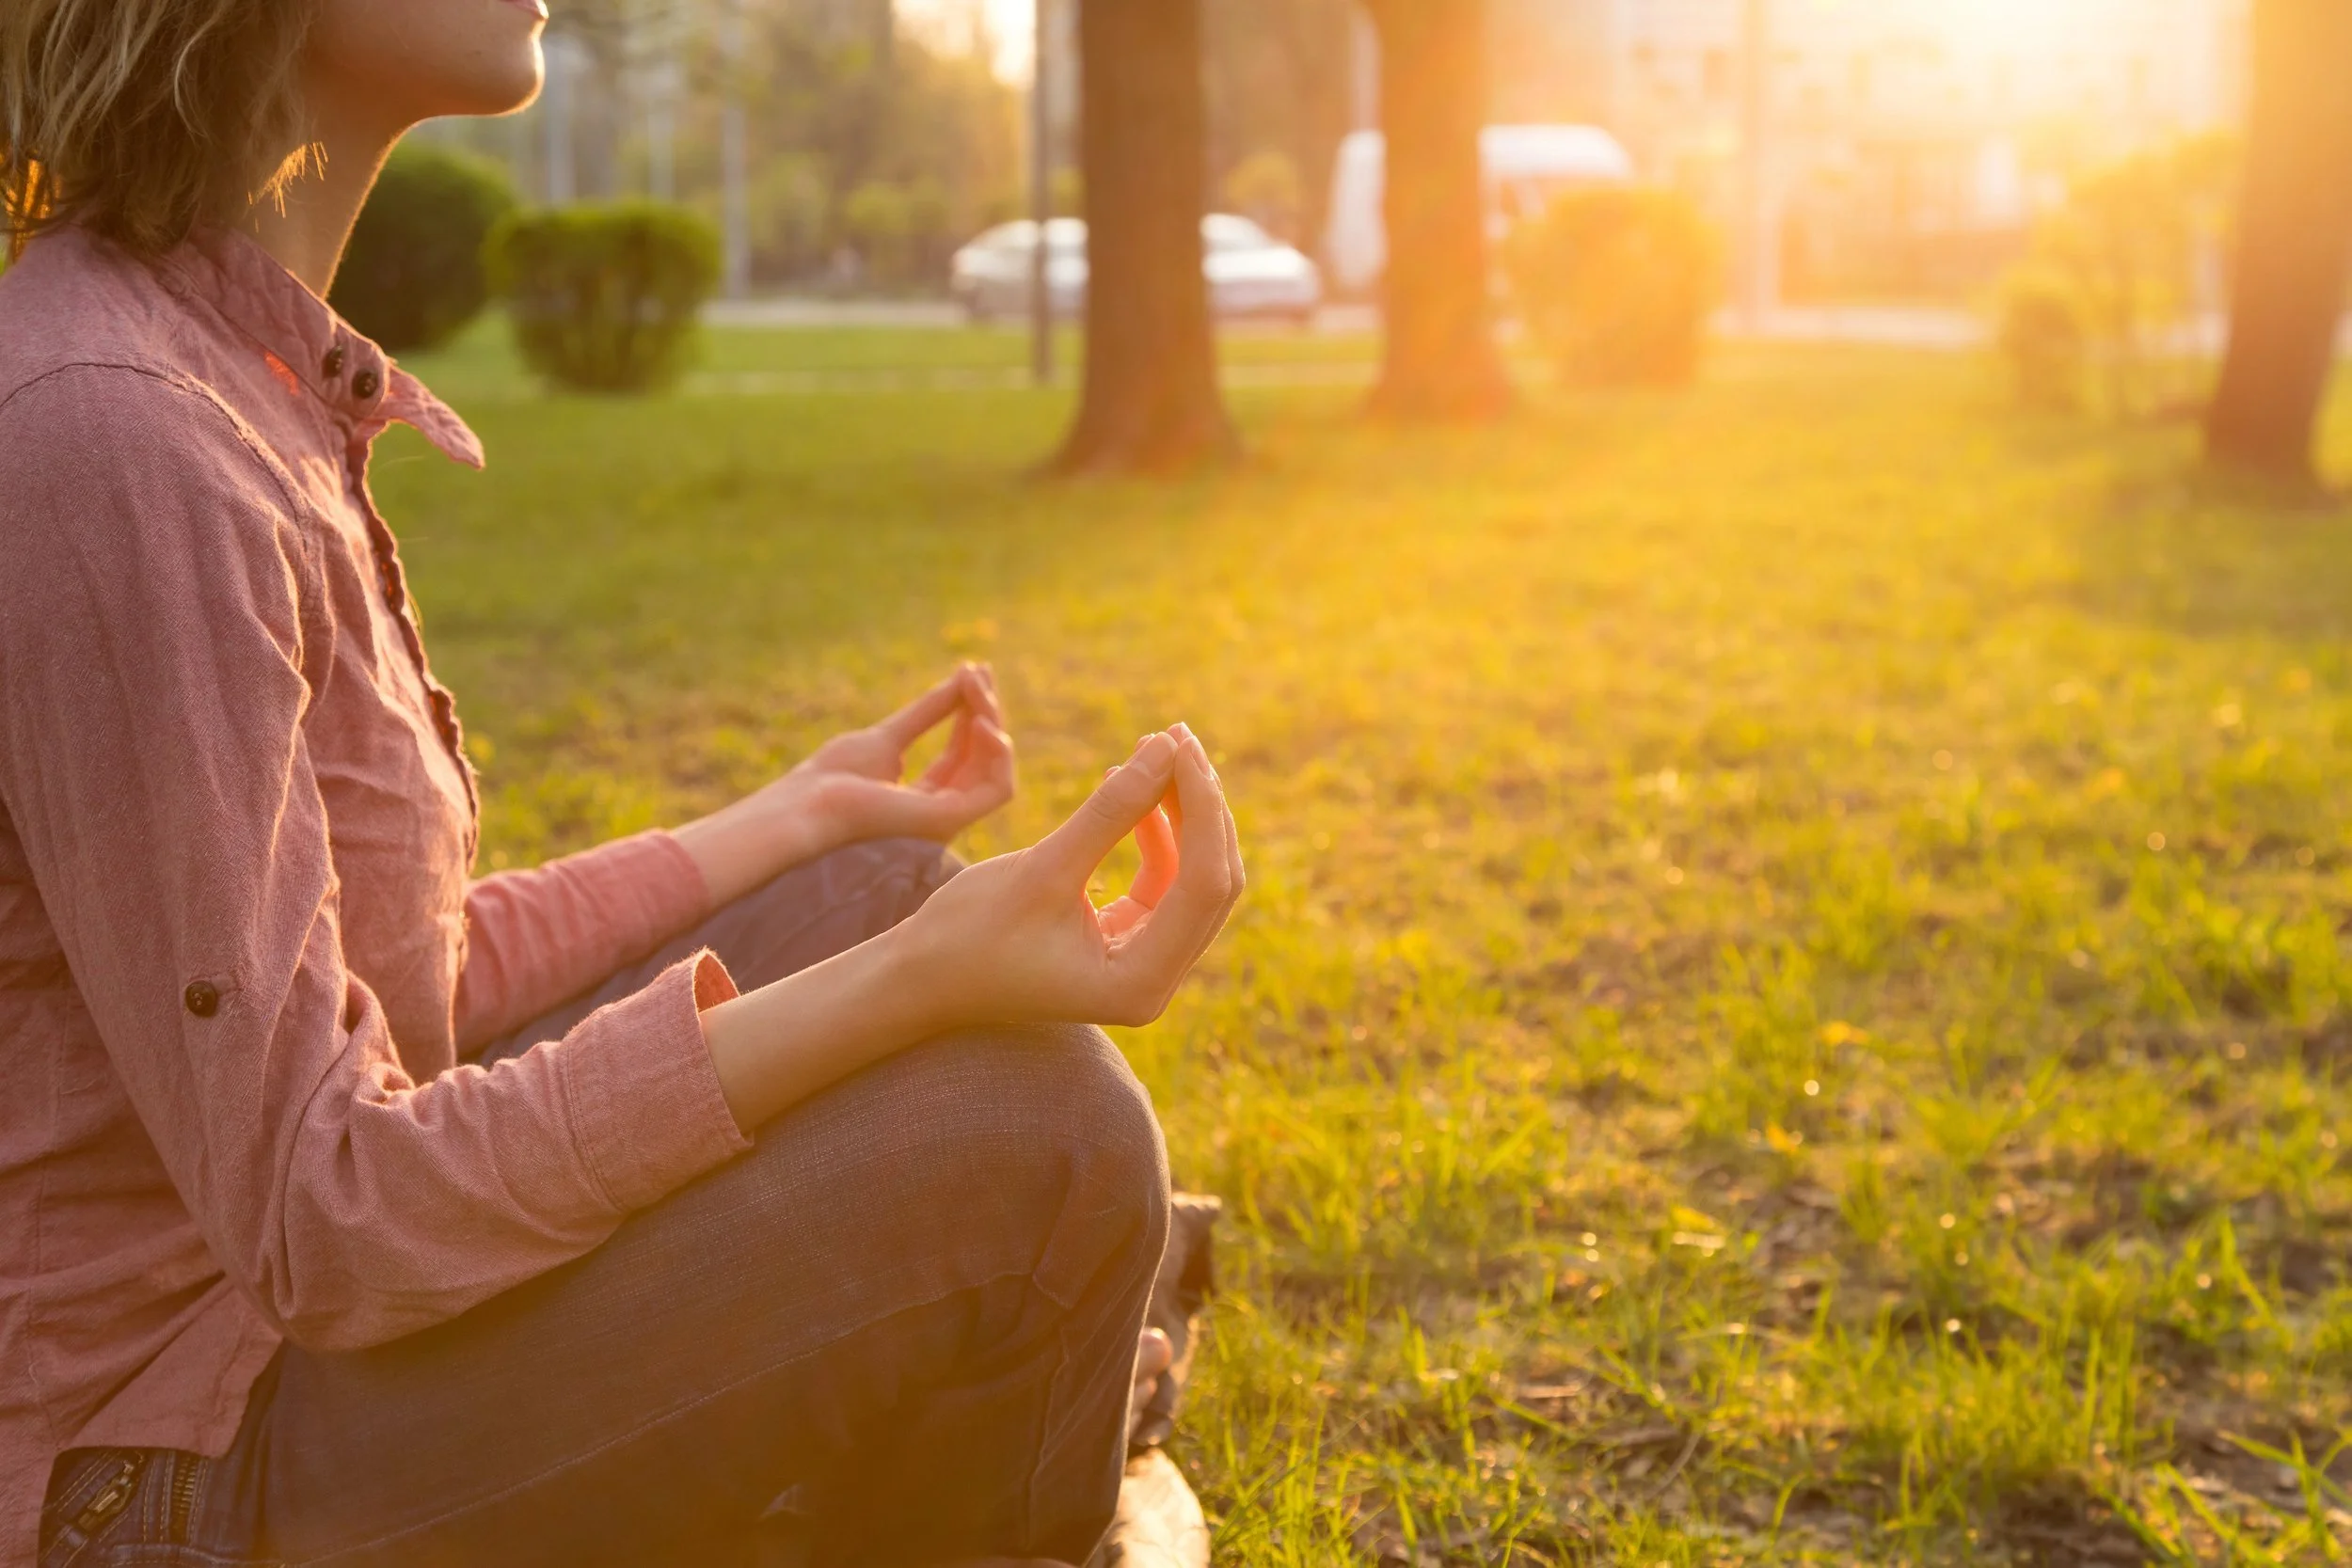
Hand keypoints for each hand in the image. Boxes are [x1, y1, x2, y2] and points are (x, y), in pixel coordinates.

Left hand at [672, 664, 1015, 907]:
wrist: (807, 806)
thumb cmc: (833, 778)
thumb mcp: (889, 735)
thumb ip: (929, 712)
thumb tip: (963, 680)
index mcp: (923, 799)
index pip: (962, 753)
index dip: (970, 711)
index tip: (972, 671)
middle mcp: (941, 812)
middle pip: (981, 759)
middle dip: (984, 711)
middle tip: (979, 671)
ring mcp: (949, 820)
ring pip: (995, 770)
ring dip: (992, 725)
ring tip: (977, 689)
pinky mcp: (951, 820)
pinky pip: (998, 789)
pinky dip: (999, 754)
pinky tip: (981, 721)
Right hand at [895, 724, 1244, 1032]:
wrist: (921, 977)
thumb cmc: (969, 933)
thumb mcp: (1043, 867)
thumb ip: (1110, 811)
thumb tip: (1167, 747)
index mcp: (1140, 982)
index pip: (1202, 885)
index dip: (1201, 810)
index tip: (1180, 744)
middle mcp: (1154, 982)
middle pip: (1210, 881)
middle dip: (1199, 808)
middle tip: (1177, 737)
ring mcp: (1143, 964)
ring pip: (1191, 876)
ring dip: (1179, 814)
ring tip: (1153, 750)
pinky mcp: (1125, 944)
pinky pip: (1161, 881)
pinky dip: (1151, 834)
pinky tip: (1127, 788)